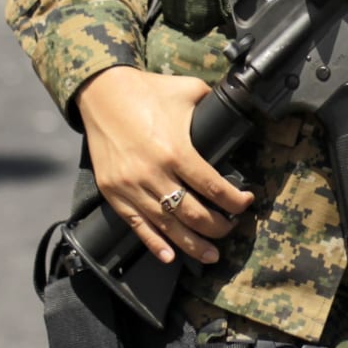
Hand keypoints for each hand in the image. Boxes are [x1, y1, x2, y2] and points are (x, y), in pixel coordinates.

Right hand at [74, 66, 253, 266]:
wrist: (102, 93)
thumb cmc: (147, 91)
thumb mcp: (187, 90)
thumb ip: (213, 102)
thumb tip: (235, 110)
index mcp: (176, 150)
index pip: (213, 187)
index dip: (234, 201)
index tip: (245, 203)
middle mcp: (154, 174)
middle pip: (193, 214)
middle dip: (218, 227)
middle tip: (230, 228)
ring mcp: (131, 187)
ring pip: (168, 227)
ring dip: (193, 245)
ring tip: (211, 255)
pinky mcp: (114, 193)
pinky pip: (137, 226)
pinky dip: (154, 244)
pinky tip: (169, 257)